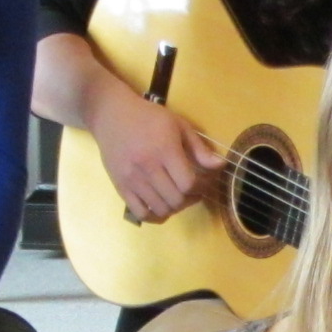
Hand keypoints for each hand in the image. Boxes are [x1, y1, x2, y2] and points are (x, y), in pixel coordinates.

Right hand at [93, 85, 226, 224]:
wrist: (111, 115)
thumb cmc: (148, 117)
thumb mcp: (178, 125)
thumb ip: (199, 148)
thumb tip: (220, 165)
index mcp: (164, 150)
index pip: (188, 183)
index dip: (201, 188)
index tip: (204, 183)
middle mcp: (147, 167)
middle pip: (176, 199)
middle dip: (190, 199)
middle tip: (194, 192)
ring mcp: (132, 179)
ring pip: (160, 209)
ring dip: (175, 208)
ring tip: (178, 197)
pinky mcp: (120, 187)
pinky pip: (140, 213)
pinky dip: (154, 216)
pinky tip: (161, 206)